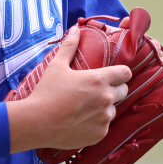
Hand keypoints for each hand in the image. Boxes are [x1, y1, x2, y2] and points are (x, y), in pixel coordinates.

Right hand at [5, 26, 131, 152]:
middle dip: (114, 89)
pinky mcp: (100, 134)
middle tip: (96, 91)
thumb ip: (69, 46)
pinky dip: (97, 124)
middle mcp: (106, 98)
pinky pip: (104, 126)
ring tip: (85, 108)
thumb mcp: (56, 66)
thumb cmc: (46, 92)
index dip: (120, 73)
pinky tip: (81, 122)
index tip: (113, 75)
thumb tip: (76, 29)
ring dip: (104, 107)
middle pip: (124, 91)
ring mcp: (104, 118)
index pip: (126, 73)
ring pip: (113, 110)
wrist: (36, 123)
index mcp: (99, 80)